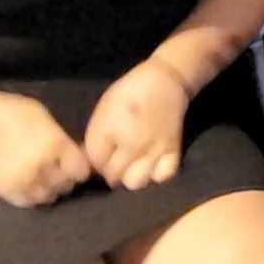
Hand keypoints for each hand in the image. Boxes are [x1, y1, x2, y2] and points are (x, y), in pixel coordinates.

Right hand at [0, 91, 91, 207]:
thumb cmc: (9, 111)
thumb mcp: (41, 115)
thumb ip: (60, 136)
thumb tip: (75, 152)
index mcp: (54, 144)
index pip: (81, 170)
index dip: (81, 167)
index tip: (76, 163)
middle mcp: (42, 166)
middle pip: (67, 184)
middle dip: (66, 177)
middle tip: (59, 169)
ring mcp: (23, 182)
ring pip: (49, 197)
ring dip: (50, 189)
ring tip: (45, 177)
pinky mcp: (6, 192)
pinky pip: (29, 203)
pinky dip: (33, 196)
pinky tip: (31, 184)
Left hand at [84, 59, 188, 189]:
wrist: (164, 80)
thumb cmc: (129, 92)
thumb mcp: (103, 110)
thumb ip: (96, 138)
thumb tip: (89, 161)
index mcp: (111, 130)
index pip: (95, 163)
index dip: (93, 162)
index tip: (99, 155)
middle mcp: (132, 144)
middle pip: (113, 176)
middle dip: (109, 172)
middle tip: (114, 161)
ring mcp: (154, 150)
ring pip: (135, 182)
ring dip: (130, 178)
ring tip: (131, 167)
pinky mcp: (173, 151)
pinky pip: (162, 177)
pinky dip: (155, 175)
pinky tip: (150, 167)